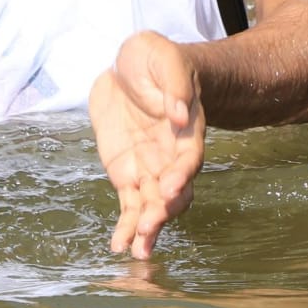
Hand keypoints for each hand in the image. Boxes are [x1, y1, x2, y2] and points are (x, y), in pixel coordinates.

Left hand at [89, 31, 205, 259]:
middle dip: (163, 210)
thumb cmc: (155, 60)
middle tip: (148, 227)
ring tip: (137, 250)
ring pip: (152, 204)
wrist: (131, 68)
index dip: (181, 174)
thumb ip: (173, 82)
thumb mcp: (162, 56)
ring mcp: (149, 167)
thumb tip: (180, 114)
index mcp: (184, 129)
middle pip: (173, 190)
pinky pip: (129, 204)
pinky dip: (126, 226)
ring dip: (146, 227)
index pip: (188, 156)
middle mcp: (170, 155)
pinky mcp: (127, 173)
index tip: (169, 188)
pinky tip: (119, 245)